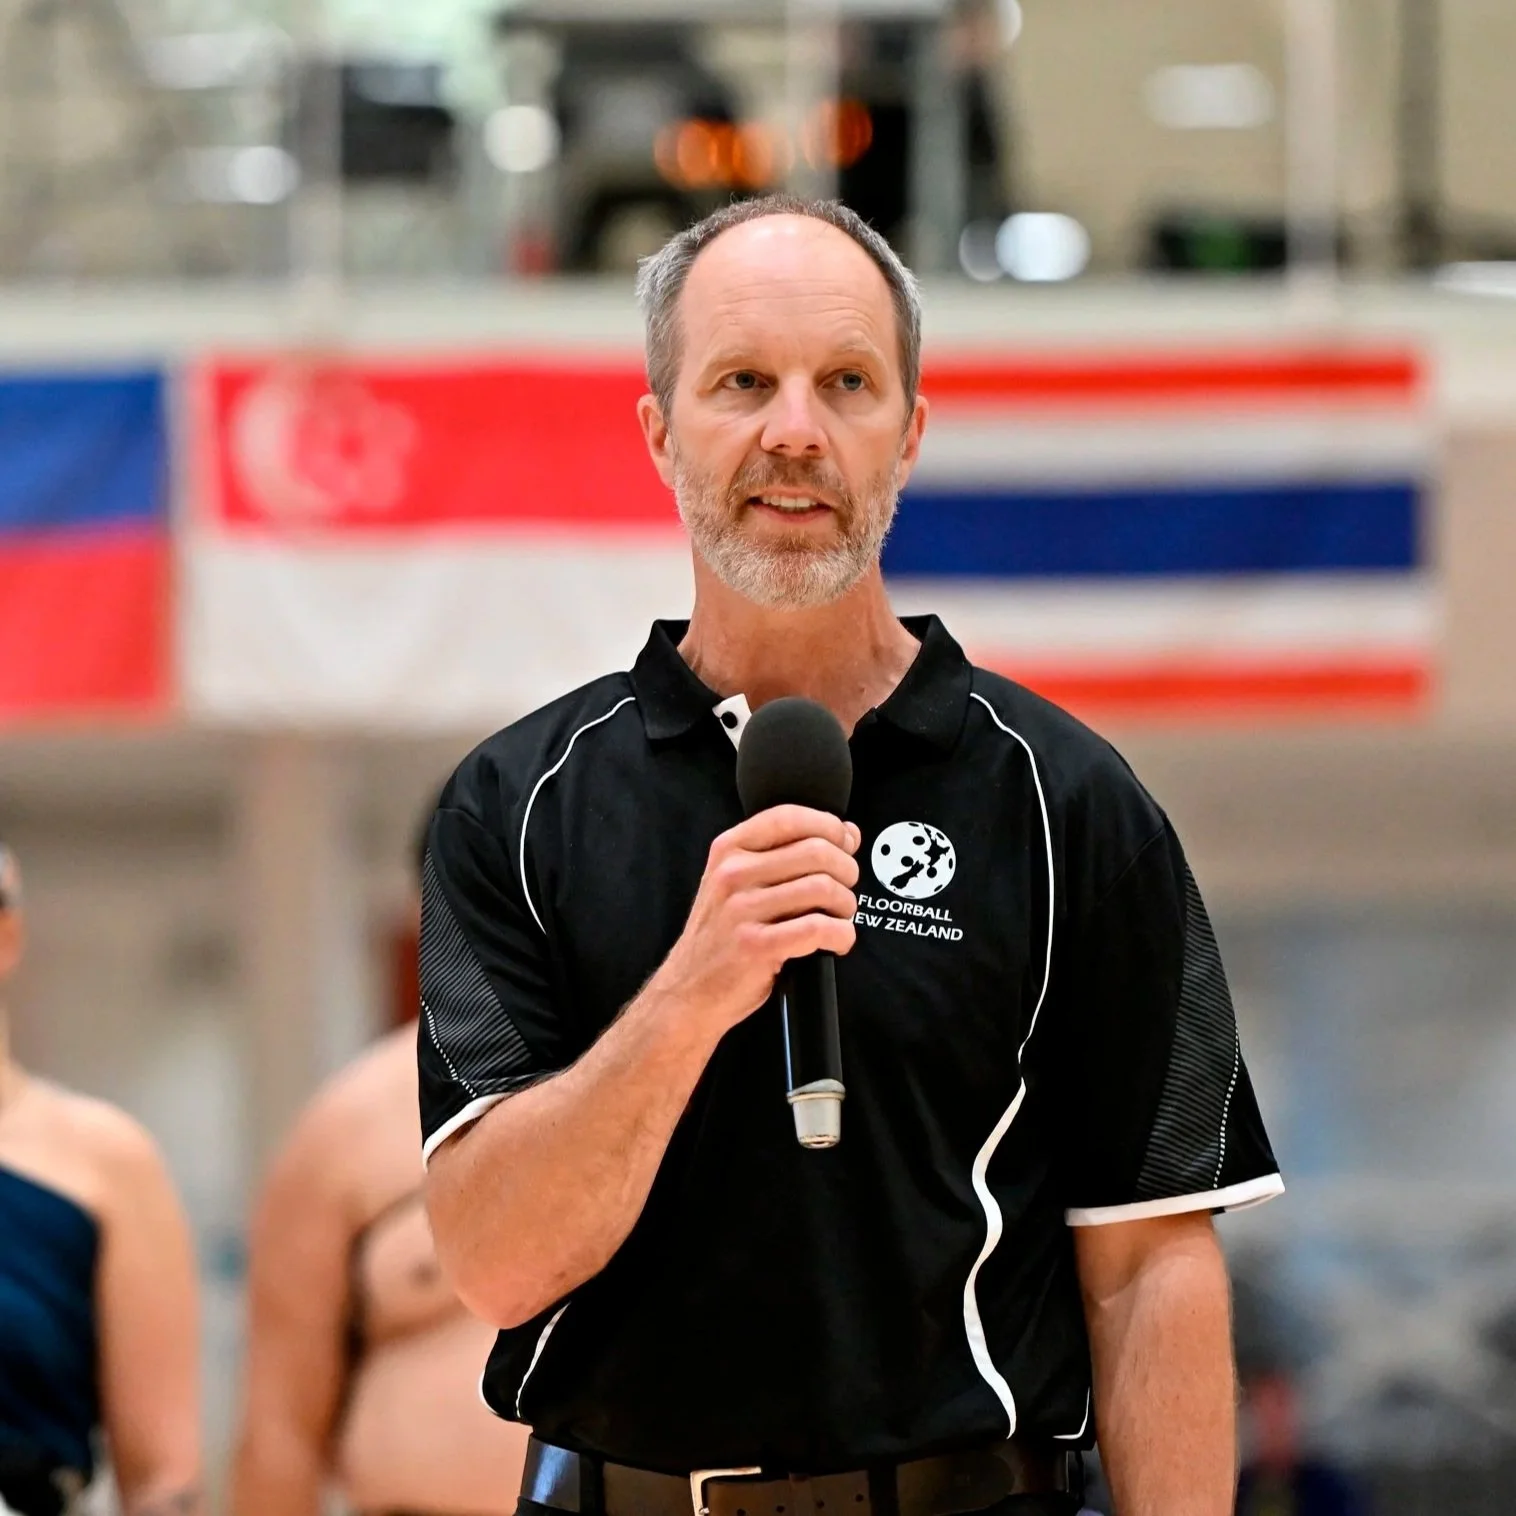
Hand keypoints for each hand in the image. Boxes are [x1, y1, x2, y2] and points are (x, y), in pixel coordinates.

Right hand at [648, 805, 860, 1038]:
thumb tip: (847, 832)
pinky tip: (837, 941)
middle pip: (817, 851)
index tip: (844, 843)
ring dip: (846, 906)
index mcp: (728, 849)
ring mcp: (742, 910)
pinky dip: (842, 935)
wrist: (688, 990)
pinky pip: (819, 928)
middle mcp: (732, 874)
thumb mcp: (738, 882)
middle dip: (846, 870)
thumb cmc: (721, 936)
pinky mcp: (757, 946)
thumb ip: (787, 853)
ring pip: (824, 888)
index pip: (789, 817)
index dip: (829, 826)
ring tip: (839, 918)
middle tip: (844, 890)